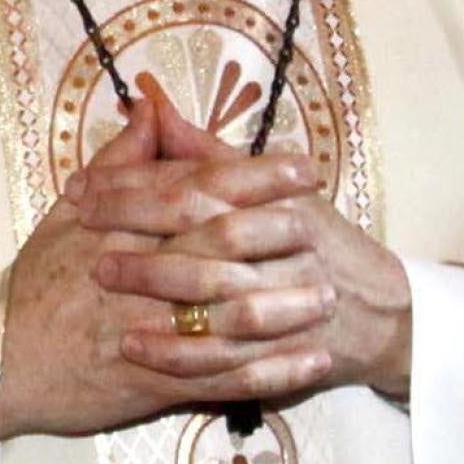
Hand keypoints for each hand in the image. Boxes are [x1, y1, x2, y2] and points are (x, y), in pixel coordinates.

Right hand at [0, 84, 338, 438]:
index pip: (196, 191)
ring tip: (332, 299)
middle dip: (280, 235)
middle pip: (220, 245)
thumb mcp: (67, 215)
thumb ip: (119, 163)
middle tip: (329, 226)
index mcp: (121, 229)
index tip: (301, 166)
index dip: (253, 176)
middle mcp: (139, 275)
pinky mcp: (154, 383)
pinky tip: (312, 363)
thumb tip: (153, 108)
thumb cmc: (36, 287)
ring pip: (229, 316)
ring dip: (286, 309)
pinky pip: (224, 377)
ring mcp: (149, 332)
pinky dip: (272, 371)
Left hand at [77, 77, 412, 399]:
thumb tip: (151, 107)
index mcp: (279, 197)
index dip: (136, 183)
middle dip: (136, 225)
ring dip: (152, 285)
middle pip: (203, 228)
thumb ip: (207, 153)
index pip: (198, 182)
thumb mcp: (270, 187)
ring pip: (214, 290)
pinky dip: (177, 351)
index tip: (84, 186)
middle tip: (81, 225)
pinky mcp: (285, 351)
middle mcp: (286, 243)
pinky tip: (133, 345)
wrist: (382, 311)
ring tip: (97, 276)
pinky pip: (226, 356)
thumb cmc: (315, 242)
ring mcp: (288, 299)